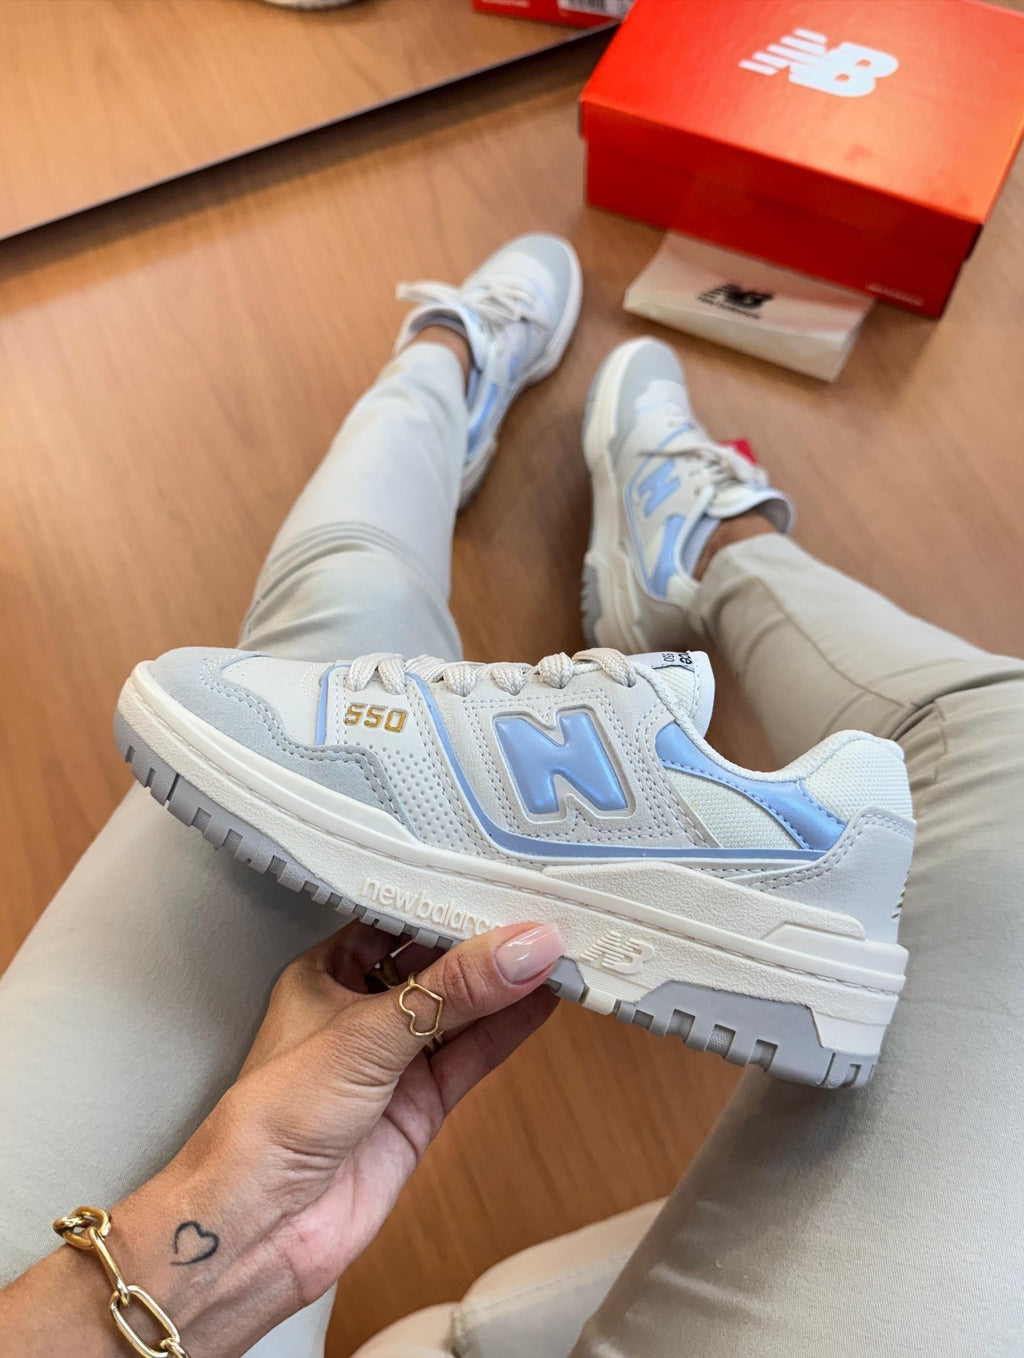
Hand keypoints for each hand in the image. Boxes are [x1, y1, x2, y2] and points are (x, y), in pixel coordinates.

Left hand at [103, 918, 561, 1356]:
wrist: (258, 1227)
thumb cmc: (273, 1119)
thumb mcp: (368, 1033)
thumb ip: (454, 989)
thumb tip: (523, 945)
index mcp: (326, 973)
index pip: (395, 919)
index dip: (444, 899)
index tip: (497, 878)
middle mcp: (360, 1011)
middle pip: (434, 963)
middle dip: (483, 941)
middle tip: (541, 908)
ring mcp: (393, 1061)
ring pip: (461, 1010)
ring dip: (505, 984)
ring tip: (558, 948)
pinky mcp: (419, 1105)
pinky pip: (473, 1055)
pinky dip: (509, 1029)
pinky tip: (544, 1001)